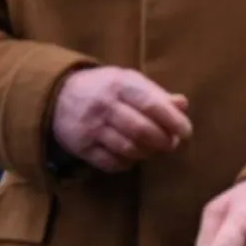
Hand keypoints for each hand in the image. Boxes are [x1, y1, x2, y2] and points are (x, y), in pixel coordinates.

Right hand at [52, 67, 192, 172]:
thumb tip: (183, 104)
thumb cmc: (107, 89)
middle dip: (163, 141)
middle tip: (171, 144)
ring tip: (153, 149)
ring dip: (147, 153)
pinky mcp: (81, 147)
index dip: (174, 121)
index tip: (187, 133)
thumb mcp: (130, 82)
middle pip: (142, 130)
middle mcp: (104, 105)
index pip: (151, 104)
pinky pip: (112, 163)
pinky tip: (131, 156)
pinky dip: (127, 163)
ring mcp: (91, 127)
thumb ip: (157, 95)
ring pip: (129, 148)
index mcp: (120, 84)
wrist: (59, 94)